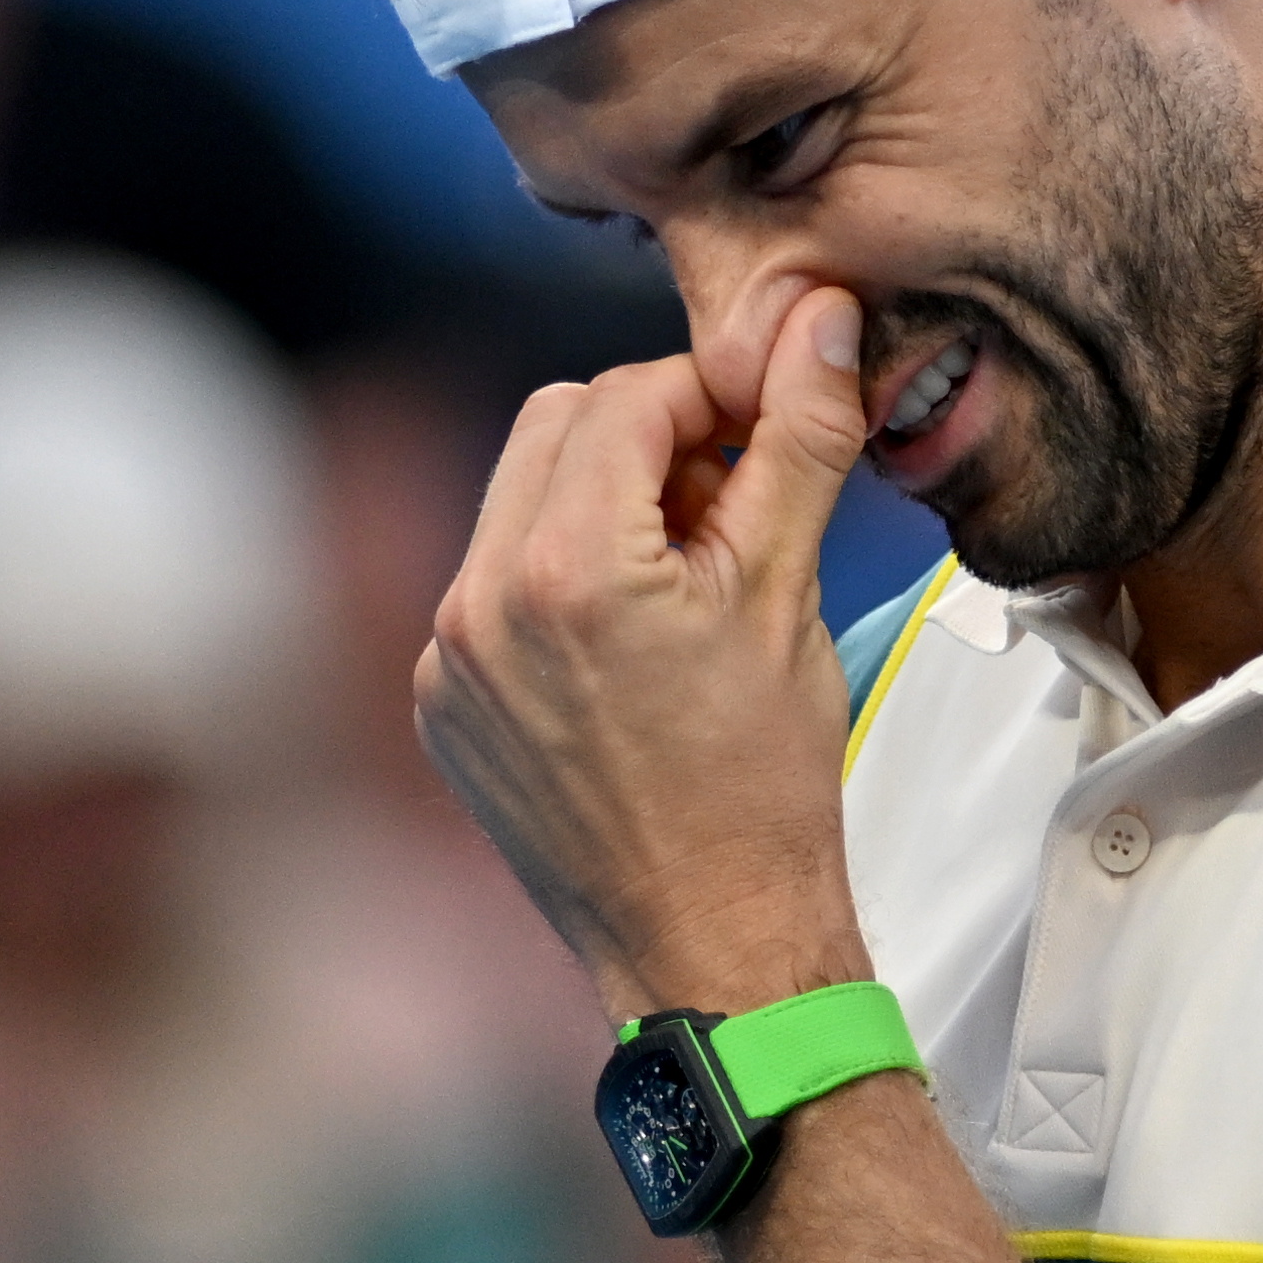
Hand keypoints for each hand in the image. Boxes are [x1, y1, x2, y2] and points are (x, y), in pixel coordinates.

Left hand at [415, 283, 875, 1023]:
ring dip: (602, 497)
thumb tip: (820, 318)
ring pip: (518, 497)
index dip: (712, 393)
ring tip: (687, 571)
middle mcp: (480, 604)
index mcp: (568, 570)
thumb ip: (798, 439)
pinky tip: (631, 638)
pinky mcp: (442, 704)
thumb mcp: (790, 594)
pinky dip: (559, 572)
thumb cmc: (762, 785)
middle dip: (649, 432)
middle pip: (558, 423)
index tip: (768, 426)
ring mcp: (449, 660)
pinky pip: (491, 581)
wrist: (709, 943)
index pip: (629, 396)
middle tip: (730, 494)